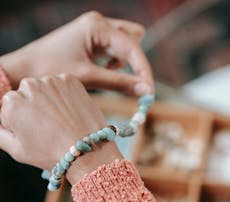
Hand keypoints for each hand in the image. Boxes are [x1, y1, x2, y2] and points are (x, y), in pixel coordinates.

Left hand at [0, 11, 153, 95]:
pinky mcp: (90, 40)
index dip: (143, 70)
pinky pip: (113, 50)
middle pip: (133, 41)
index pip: (132, 46)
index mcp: (97, 25)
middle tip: (136, 87)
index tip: (149, 92)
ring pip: (124, 45)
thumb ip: (118, 83)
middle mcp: (98, 23)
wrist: (23, 69)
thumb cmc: (50, 69)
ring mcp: (94, 30)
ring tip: (110, 78)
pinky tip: (101, 72)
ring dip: (125, 63)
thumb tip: (145, 91)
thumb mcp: (87, 77)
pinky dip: (114, 64)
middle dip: (136, 64)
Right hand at [0, 75, 122, 183]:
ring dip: (48, 100)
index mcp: (12, 102)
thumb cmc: (51, 154)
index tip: (35, 134)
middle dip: (32, 108)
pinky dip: (64, 96)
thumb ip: (0, 134)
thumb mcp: (17, 150)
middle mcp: (29, 85)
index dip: (19, 123)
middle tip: (48, 128)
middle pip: (25, 95)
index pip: (8, 109)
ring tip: (60, 121)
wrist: (87, 151)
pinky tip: (69, 112)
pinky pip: (60, 85)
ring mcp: (51, 80)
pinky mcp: (70, 79)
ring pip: (43, 88)